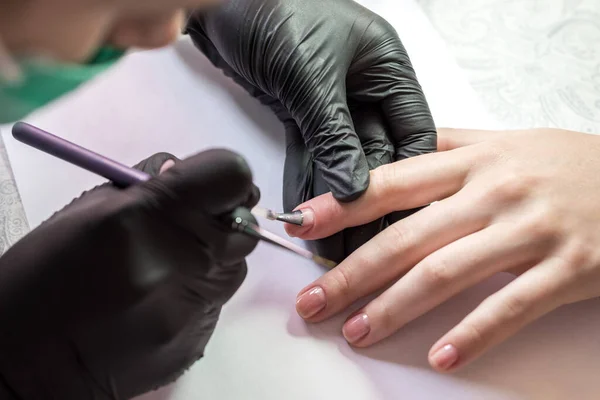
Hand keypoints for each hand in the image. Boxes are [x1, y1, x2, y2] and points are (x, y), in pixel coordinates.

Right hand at [0, 150, 259, 398]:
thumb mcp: (85, 211)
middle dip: (222, 216)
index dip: (223, 174)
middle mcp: (182, 265)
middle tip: (186, 224)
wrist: (28, 368)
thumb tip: (183, 172)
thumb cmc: (41, 285)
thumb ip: (145, 185)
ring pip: (235, 265)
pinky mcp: (197, 342)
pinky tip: (156, 302)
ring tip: (163, 267)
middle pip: (244, 223)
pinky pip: (215, 304)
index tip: (210, 182)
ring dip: (211, 257)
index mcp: (148, 220)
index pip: (232, 176)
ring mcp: (195, 310)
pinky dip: (196, 294)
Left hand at [185, 0, 434, 258]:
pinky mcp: (301, 113)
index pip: (413, 134)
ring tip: (336, 242)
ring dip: (337, 202)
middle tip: (363, 244)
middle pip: (378, 155)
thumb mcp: (311, 73)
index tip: (402, 219)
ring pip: (342, 162)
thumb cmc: (272, 7)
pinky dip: (308, 185)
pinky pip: (310, 156)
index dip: (411, 179)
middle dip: (370, 202)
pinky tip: (309, 217)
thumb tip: (355, 188)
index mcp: (386, 67)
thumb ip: (335, 133)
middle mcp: (366, 87)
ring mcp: (333, 103)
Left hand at [288, 128, 599, 371]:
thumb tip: (393, 151)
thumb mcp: (504, 142)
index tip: (303, 226)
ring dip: (394, 307)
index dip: (341, 205)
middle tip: (314, 301)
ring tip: (357, 331)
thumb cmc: (566, 164)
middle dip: (352, 272)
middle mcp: (494, 193)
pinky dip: (472, 335)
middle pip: (406, 236)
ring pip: (445, 272)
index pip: (391, 183)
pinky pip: (510, 307)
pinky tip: (440, 356)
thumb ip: (448, 146)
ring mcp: (530, 232)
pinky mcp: (566, 270)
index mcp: (474, 162)